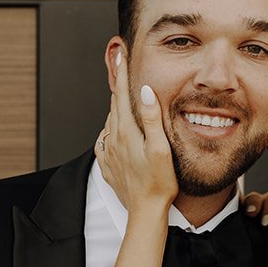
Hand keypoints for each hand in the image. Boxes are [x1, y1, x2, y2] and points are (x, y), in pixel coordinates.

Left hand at [95, 48, 177, 213]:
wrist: (145, 212)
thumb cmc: (159, 183)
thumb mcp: (161, 148)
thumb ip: (152, 118)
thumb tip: (145, 91)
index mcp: (126, 132)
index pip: (121, 94)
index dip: (121, 72)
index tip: (120, 54)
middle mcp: (113, 139)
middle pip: (114, 105)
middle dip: (118, 85)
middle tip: (121, 67)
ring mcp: (108, 152)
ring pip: (110, 121)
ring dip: (116, 107)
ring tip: (123, 96)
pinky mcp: (108, 164)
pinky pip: (106, 139)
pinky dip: (111, 129)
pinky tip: (116, 130)